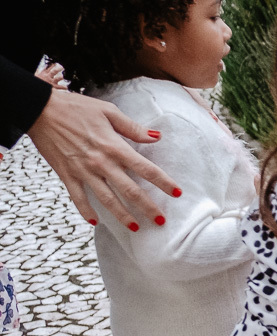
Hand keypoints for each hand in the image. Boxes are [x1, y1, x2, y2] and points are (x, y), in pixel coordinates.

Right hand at [26, 89, 180, 227]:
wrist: (39, 109)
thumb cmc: (76, 107)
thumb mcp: (109, 111)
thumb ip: (133, 128)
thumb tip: (157, 136)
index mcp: (115, 146)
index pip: (146, 169)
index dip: (163, 182)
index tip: (177, 193)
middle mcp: (101, 162)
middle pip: (129, 190)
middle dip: (147, 207)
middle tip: (161, 221)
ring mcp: (83, 171)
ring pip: (106, 199)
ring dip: (122, 215)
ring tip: (135, 228)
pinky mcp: (66, 174)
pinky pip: (77, 197)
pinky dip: (85, 211)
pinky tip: (95, 222)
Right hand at [35, 63, 67, 89]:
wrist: (35, 87)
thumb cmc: (36, 82)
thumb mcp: (36, 76)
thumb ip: (37, 72)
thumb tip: (37, 69)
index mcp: (44, 73)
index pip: (49, 68)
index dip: (52, 65)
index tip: (56, 63)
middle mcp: (48, 77)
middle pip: (54, 71)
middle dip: (59, 69)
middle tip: (63, 67)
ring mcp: (51, 82)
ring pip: (57, 78)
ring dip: (61, 77)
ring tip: (64, 76)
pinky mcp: (53, 87)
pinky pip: (59, 87)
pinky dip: (63, 87)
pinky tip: (66, 87)